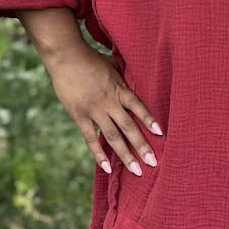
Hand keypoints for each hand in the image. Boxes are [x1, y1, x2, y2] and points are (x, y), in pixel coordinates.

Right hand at [46, 40, 162, 176]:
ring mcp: (94, 111)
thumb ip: (123, 78)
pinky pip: (90, 139)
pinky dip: (99, 155)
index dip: (150, 120)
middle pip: (129, 128)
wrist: (66, 57)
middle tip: (154, 162)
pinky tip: (107, 168)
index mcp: (120, 89)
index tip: (161, 134)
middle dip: (142, 146)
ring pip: (112, 137)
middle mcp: (109, 102)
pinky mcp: (80, 116)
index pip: (139, 107)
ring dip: (125, 155)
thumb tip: (134, 82)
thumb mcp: (113, 65)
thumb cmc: (91, 58)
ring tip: (136, 170)